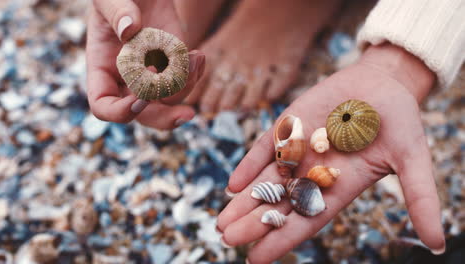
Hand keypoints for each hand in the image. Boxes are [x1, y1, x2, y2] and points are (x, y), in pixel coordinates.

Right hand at [86, 0, 204, 128]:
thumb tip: (129, 29)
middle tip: (187, 114)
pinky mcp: (173, 67)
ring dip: (187, 86)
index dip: (120, 110)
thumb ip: (116, 11)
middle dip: (165, 118)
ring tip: (196, 56)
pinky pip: (186, 84)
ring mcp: (152, 76)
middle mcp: (127, 79)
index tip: (141, 96)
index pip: (103, 105)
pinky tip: (198, 56)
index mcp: (102, 69)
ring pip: (170, 101)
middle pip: (142, 116)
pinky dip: (195, 75)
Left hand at [217, 44, 444, 262]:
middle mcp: (313, 173)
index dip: (283, 240)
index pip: (307, 220)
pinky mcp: (287, 126)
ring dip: (244, 201)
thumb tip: (439, 243)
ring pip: (266, 181)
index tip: (256, 260)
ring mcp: (297, 150)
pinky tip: (232, 184)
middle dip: (254, 223)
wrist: (382, 83)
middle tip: (227, 240)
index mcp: (338, 187)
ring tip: (221, 223)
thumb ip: (419, 197)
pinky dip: (249, 165)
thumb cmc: (399, 122)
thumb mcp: (412, 159)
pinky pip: (265, 148)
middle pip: (279, 205)